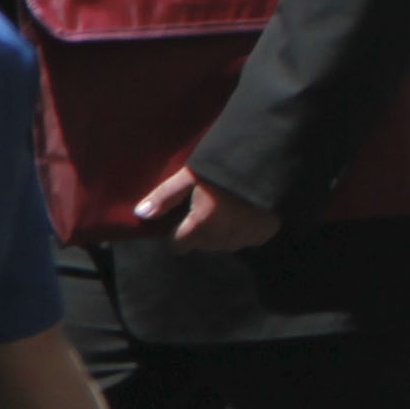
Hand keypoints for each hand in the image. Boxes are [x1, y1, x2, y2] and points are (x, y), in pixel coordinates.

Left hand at [137, 163, 281, 253]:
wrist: (269, 162)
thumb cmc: (224, 166)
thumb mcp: (190, 174)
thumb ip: (165, 196)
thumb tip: (140, 214)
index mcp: (201, 225)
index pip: (177, 246)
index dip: (177, 230)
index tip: (183, 214)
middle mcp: (221, 239)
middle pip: (199, 244)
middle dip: (198, 230)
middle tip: (205, 204)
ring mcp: (243, 240)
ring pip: (220, 244)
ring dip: (219, 231)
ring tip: (225, 206)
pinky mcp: (262, 236)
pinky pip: (242, 240)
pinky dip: (240, 230)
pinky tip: (243, 211)